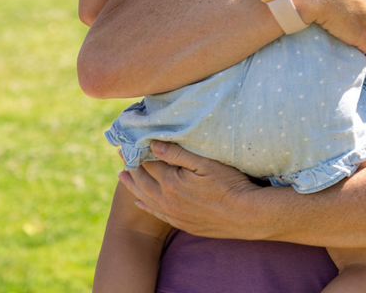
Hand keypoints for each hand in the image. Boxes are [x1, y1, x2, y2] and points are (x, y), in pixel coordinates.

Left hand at [118, 141, 267, 238]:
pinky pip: (156, 213)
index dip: (138, 152)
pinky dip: (145, 206)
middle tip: (121, 154)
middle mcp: (167, 199)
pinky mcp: (182, 223)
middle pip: (143, 181)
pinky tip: (140, 202)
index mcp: (171, 182)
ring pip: (146, 197)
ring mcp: (174, 213)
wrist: (244, 215)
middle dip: (131, 166)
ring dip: (133, 186)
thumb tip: (154, 145)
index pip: (148, 164)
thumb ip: (179, 154)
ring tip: (122, 176)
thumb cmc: (228, 184)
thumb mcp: (206, 163)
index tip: (128, 142)